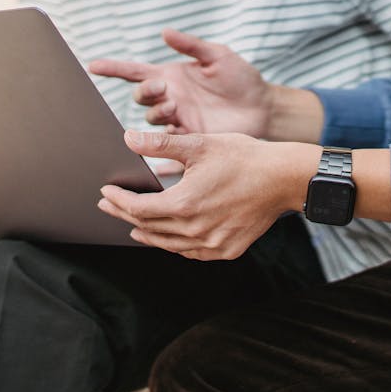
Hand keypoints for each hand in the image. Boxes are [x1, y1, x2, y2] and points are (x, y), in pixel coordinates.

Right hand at [88, 29, 270, 136]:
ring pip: (151, 118)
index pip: (135, 72)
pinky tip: (161, 143)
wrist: (263, 108)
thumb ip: (191, 45)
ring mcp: (178, 119)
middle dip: (145, 91)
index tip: (92, 66)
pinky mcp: (188, 138)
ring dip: (156, 112)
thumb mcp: (218, 56)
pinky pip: (166, 142)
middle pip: (141, 97)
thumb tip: (163, 32)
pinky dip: (160, 143)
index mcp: (172, 76)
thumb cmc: (241, 79)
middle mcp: (170, 98)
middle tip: (162, 88)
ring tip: (175, 106)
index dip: (113, 69)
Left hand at [98, 131, 319, 260]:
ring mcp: (212, 244)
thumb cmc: (245, 157)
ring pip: (168, 244)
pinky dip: (175, 245)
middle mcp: (195, 230)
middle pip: (148, 228)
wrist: (283, 178)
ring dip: (147, 235)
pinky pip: (191, 252)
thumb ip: (160, 145)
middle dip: (125, 216)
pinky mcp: (227, 249)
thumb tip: (129, 139)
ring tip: (132, 227)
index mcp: (184, 203)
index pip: (138, 209)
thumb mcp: (200, 144)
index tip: (106, 193)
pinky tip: (169, 238)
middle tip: (110, 206)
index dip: (118, 201)